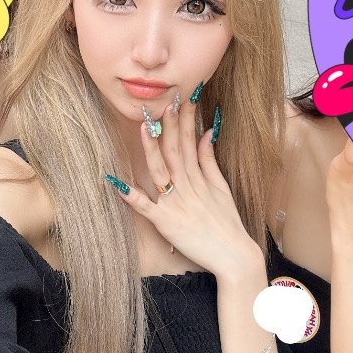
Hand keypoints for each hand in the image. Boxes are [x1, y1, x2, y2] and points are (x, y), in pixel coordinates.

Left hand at [108, 99, 261, 280]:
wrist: (234, 255)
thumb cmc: (228, 223)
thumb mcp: (221, 187)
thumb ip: (209, 160)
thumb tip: (206, 132)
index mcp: (199, 177)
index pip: (189, 141)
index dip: (185, 119)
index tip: (182, 97)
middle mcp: (186, 187)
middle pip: (174, 150)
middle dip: (168, 125)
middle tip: (163, 101)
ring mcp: (174, 204)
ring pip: (160, 171)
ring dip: (151, 149)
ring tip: (143, 127)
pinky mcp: (165, 223)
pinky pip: (145, 208)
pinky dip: (131, 196)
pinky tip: (117, 183)